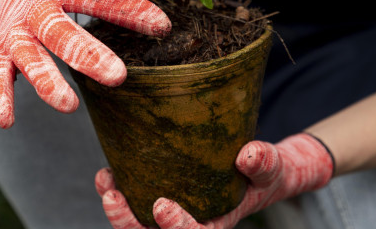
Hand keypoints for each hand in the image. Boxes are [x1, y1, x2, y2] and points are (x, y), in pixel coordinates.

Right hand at [0, 0, 171, 127]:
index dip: (128, 11)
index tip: (161, 26)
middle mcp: (34, 10)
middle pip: (60, 32)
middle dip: (87, 55)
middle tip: (118, 77)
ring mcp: (13, 31)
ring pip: (28, 57)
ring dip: (46, 80)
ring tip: (69, 105)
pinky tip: (7, 121)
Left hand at [96, 133, 334, 228]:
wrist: (252, 170)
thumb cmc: (262, 174)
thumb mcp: (270, 169)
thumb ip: (263, 163)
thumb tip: (248, 155)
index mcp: (215, 224)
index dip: (176, 227)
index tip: (161, 206)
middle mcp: (188, 223)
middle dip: (129, 224)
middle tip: (113, 198)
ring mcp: (170, 215)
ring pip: (137, 226)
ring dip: (117, 211)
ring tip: (105, 183)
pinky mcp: (156, 198)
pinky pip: (133, 204)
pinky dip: (117, 192)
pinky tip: (106, 175)